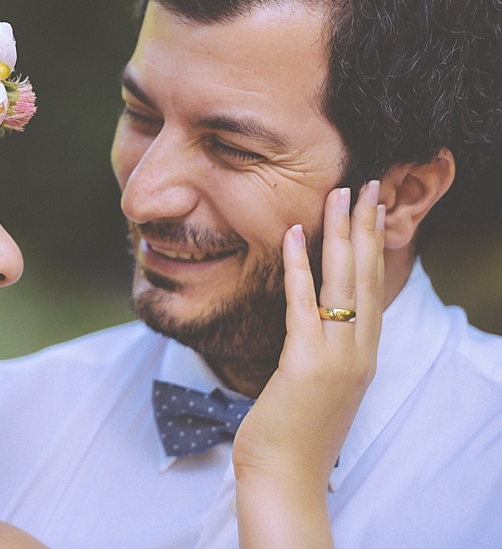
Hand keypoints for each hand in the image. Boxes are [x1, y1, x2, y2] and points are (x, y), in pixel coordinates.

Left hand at [233, 181, 384, 548]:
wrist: (286, 478)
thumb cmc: (294, 433)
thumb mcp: (317, 385)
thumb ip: (322, 350)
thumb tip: (313, 321)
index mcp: (363, 355)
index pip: (373, 288)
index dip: (373, 244)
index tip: (371, 207)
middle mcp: (359, 352)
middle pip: (367, 276)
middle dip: (365, 226)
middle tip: (364, 182)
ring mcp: (337, 358)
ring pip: (343, 283)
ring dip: (339, 234)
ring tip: (337, 193)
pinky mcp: (306, 364)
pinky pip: (304, 305)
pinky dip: (298, 267)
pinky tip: (291, 234)